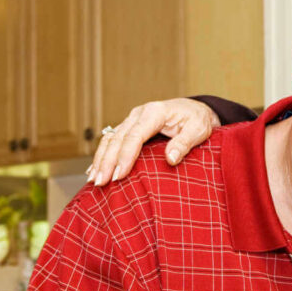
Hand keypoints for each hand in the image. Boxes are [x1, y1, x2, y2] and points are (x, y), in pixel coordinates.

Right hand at [88, 98, 218, 185]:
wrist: (195, 109)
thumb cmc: (197, 120)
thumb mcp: (198, 130)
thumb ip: (184, 143)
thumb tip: (170, 159)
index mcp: (155, 113)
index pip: (135, 136)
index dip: (125, 156)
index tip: (119, 175)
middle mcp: (139, 114)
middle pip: (118, 138)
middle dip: (107, 161)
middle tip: (101, 181)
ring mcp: (132, 119)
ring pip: (110, 138)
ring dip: (100, 159)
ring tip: (94, 179)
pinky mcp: (130, 126)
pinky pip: (112, 139)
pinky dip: (102, 154)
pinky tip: (94, 169)